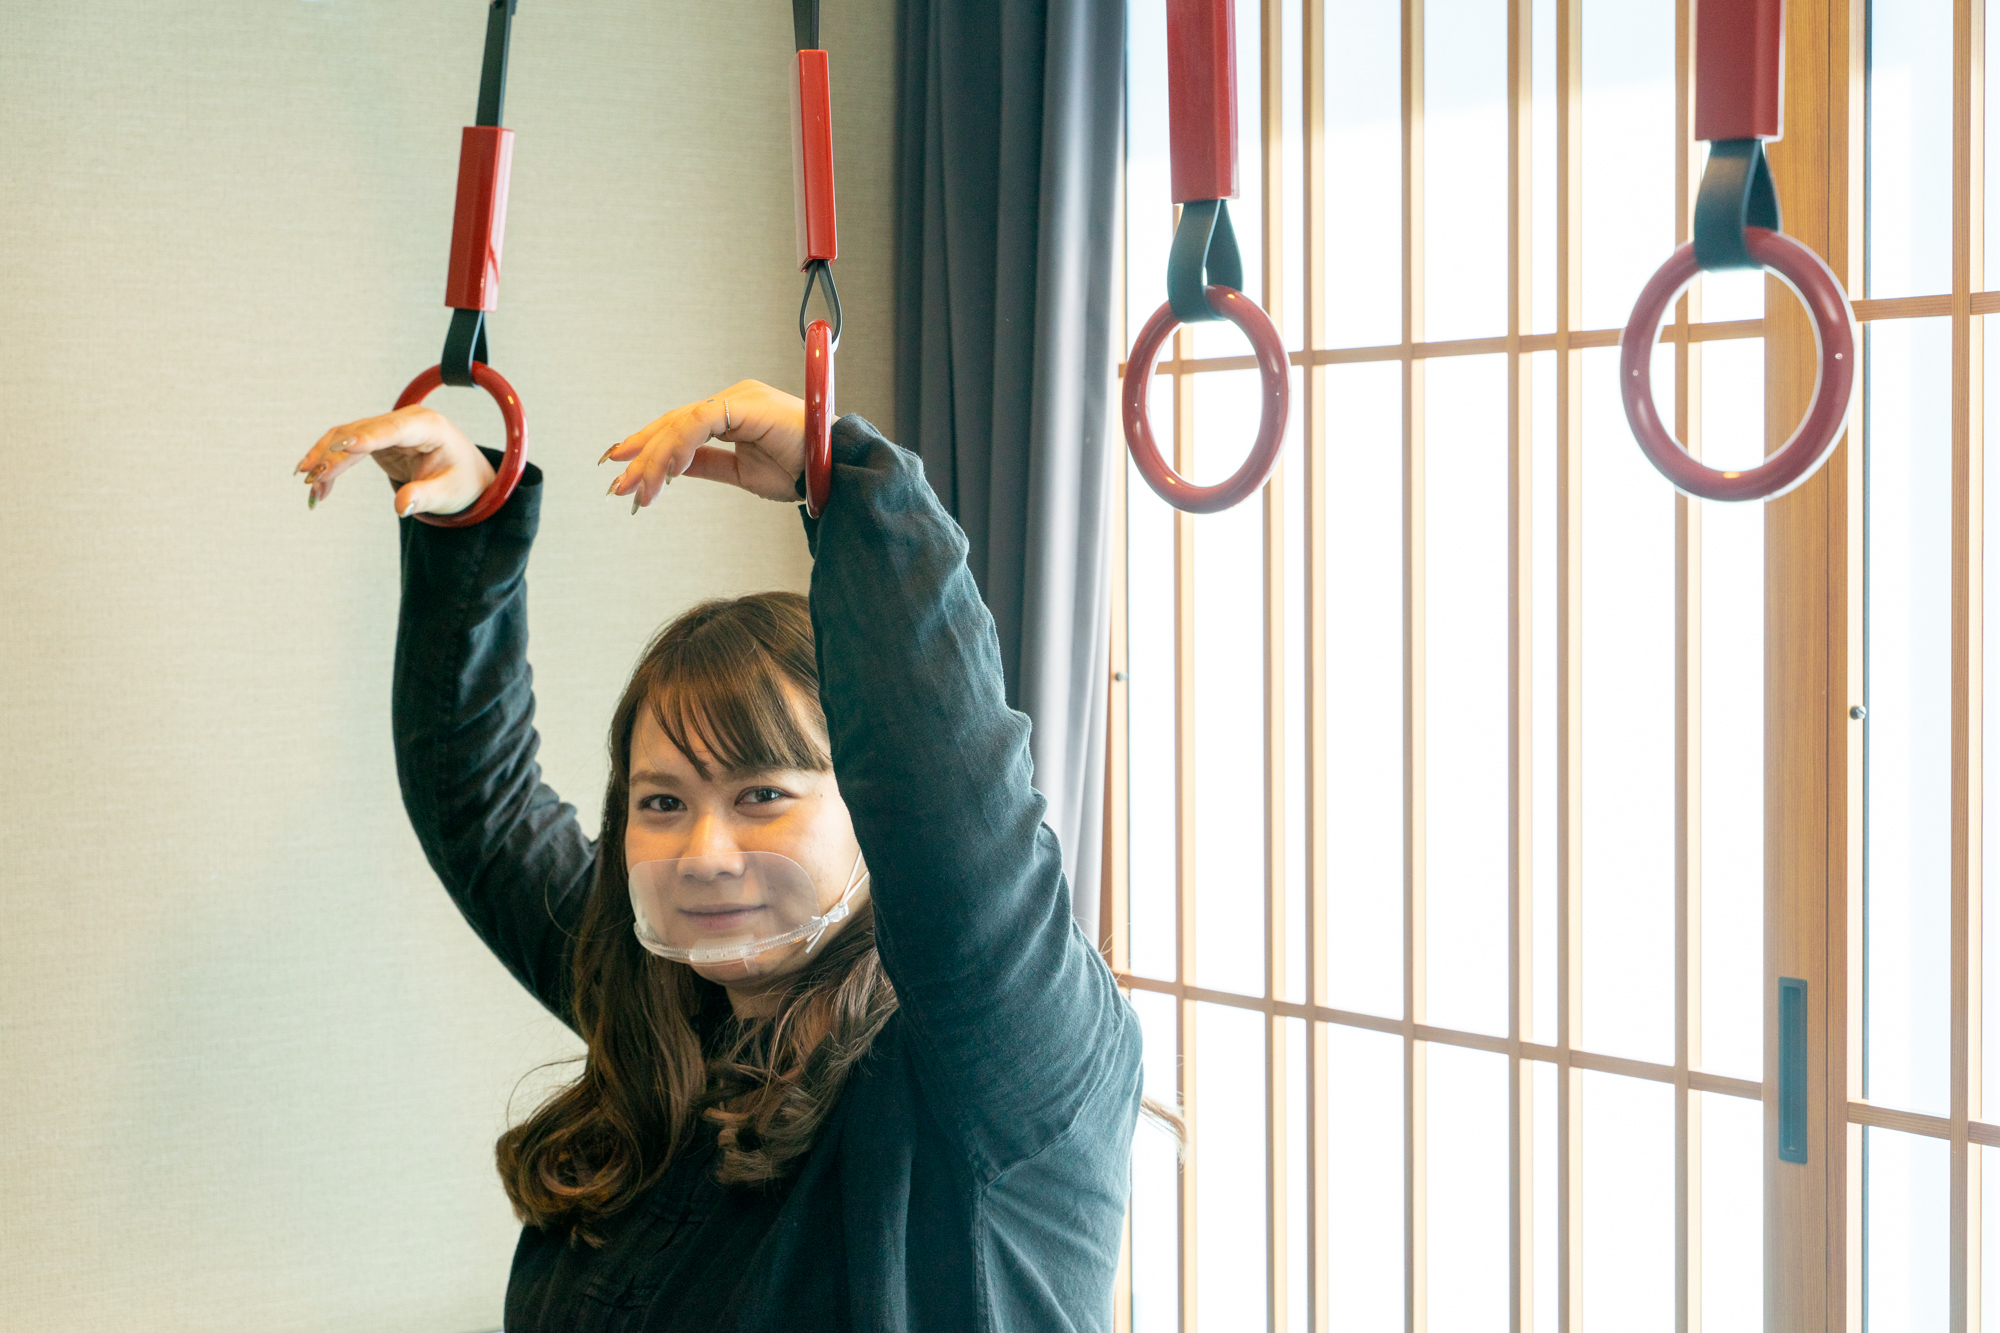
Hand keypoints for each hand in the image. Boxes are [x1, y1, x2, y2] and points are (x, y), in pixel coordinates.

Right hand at [294, 407, 495, 516]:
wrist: (466, 475)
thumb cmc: (462, 481)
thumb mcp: (449, 493)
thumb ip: (425, 497)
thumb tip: (402, 506)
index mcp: (428, 426)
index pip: (393, 430)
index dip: (367, 438)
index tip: (343, 446)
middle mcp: (405, 421)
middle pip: (361, 433)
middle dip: (334, 454)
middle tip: (311, 477)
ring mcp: (387, 428)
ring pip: (346, 437)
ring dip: (325, 459)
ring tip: (308, 484)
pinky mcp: (376, 439)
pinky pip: (346, 449)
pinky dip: (332, 466)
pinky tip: (319, 488)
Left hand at [604, 381, 805, 509]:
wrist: (836, 474)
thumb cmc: (802, 472)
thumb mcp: (742, 473)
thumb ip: (707, 464)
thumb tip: (672, 468)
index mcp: (733, 413)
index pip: (679, 426)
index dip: (648, 447)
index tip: (622, 472)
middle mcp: (733, 399)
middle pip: (674, 423)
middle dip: (642, 456)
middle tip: (619, 487)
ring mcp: (739, 398)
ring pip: (682, 422)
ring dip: (656, 458)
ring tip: (641, 490)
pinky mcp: (746, 404)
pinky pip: (701, 422)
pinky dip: (680, 447)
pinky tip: (669, 473)